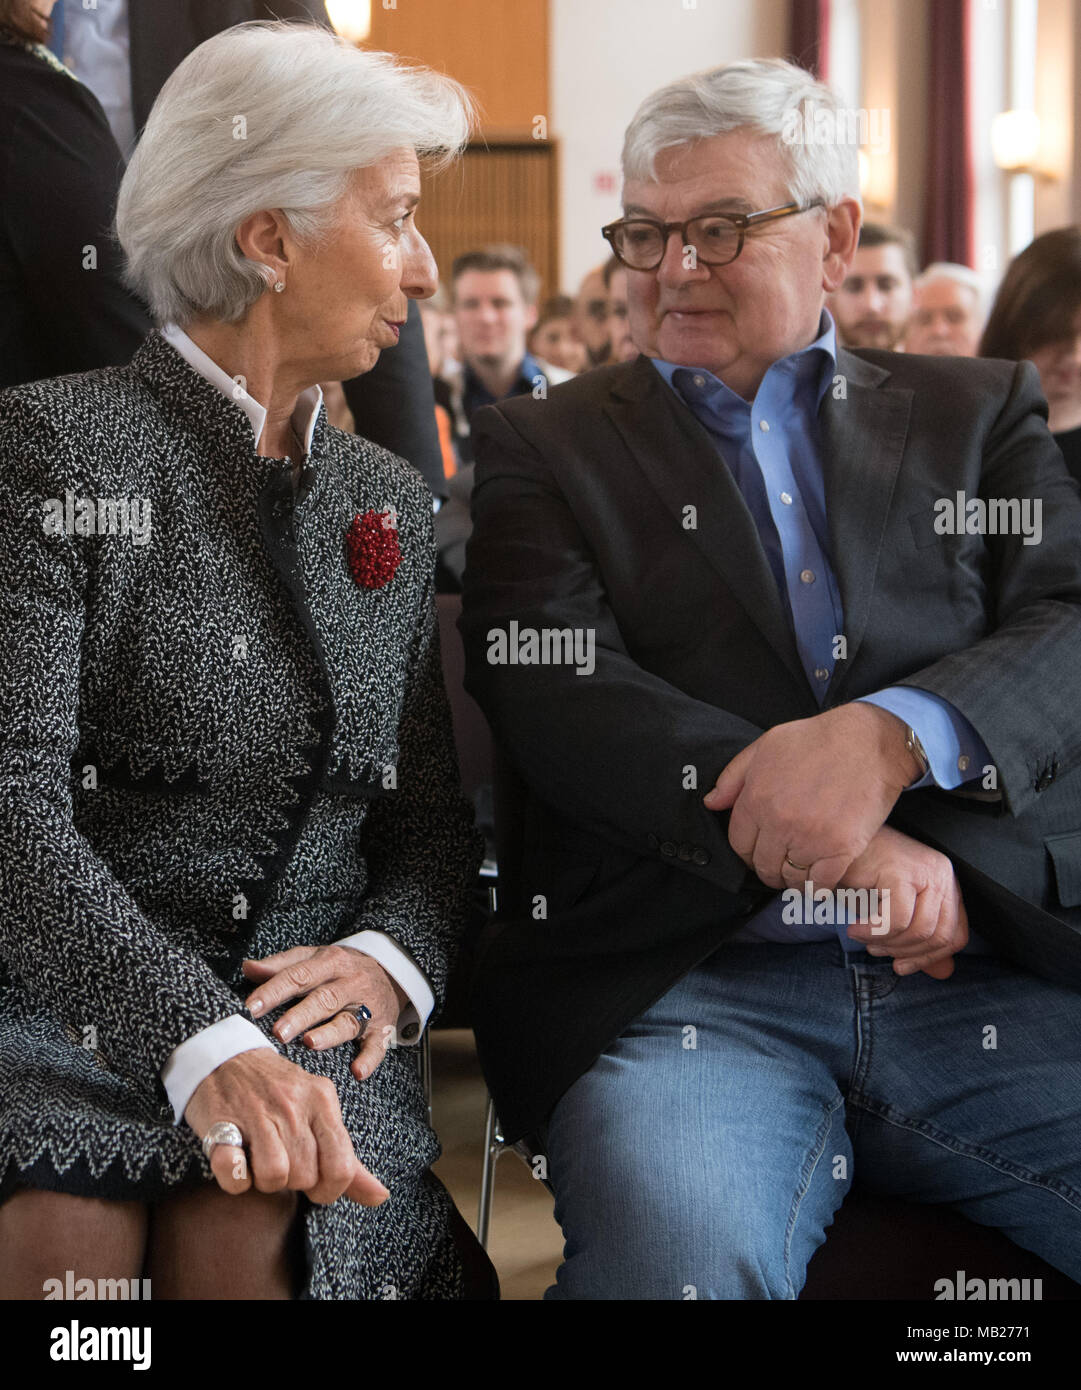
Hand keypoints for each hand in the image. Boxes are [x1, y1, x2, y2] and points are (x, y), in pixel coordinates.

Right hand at [184, 1048, 389, 1203]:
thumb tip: (381, 1197)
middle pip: (305, 1176)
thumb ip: (348, 1160)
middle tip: (281, 1159)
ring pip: (274, 1177)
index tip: (314, 1184)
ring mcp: (258, 1112)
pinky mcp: (222, 1123)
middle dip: (292, 1181)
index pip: (341, 1167)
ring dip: (263, 1180)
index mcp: (323, 1101)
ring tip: (258, 1160)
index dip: (328, 1189)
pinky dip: (235, 1178)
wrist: (226, 1058)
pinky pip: (234, 1174)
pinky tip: (236, 1161)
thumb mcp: (319, 1114)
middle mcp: (294, 1103)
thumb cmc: (277, 1093)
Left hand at [243, 945, 408, 1083]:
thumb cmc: (340, 968)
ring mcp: (368, 1006)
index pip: (299, 975)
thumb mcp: (314, 958)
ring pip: (348, 1021)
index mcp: (330, 962)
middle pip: (324, 998)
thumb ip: (281, 965)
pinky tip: (357, 1071)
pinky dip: (369, 1059)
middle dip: (300, 1015)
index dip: (274, 991)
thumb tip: (248, 968)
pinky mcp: (382, 1028)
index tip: (251, 1007)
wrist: (390, 971)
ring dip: (330, 1034)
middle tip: (277, 1031)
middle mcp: (350, 982)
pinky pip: (378, 1044)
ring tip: (309, 1043)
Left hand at [703, 704, 921, 890]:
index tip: (758, 853)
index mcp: (757, 799)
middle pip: (763, 866)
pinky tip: (820, 879)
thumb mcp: (766, 746)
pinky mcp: (840, 849)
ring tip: (800, 871)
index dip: (747, 853)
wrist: (868, 741)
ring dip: (793, 880)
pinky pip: (820, 884)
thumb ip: (733, 777)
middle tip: (780, 865)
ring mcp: (810, 838)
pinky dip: (818, 887)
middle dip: (769, 869)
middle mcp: (779, 823)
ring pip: (790, 878)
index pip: (739, 844)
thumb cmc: (817, 739)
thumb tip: (711, 803)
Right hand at [839, 824, 968, 978]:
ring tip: (861, 936)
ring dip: (885, 942)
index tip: (901, 966)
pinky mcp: (901, 872)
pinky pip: (897, 920)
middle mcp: (941, 872)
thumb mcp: (893, 910)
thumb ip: (919, 939)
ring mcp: (924, 870)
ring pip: (919, 931)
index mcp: (944, 881)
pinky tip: (855, 928)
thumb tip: (944, 972)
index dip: (929, 958)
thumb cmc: (858, 874)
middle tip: (875, 950)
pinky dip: (874, 932)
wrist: (829, 845)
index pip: (956, 933)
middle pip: (940, 935)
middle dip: (904, 952)